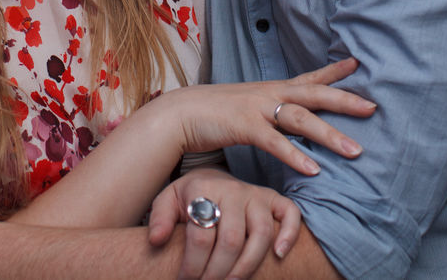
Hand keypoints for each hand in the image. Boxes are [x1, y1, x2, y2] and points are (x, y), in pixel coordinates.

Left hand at [149, 168, 298, 279]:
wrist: (211, 175)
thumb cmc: (190, 196)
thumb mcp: (168, 200)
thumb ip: (160, 218)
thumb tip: (156, 240)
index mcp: (204, 189)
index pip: (201, 237)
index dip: (192, 266)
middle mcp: (233, 190)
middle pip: (231, 240)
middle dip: (218, 272)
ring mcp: (256, 194)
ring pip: (261, 234)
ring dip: (248, 265)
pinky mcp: (274, 199)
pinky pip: (290, 214)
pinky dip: (289, 234)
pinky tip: (279, 256)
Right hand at [155, 58, 374, 176]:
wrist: (180, 112)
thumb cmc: (215, 113)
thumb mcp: (248, 106)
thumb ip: (270, 112)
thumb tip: (287, 121)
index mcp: (272, 90)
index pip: (310, 78)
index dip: (334, 71)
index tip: (358, 64)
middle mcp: (270, 94)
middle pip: (315, 94)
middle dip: (345, 100)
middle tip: (373, 108)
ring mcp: (258, 108)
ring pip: (301, 119)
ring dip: (330, 135)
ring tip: (355, 151)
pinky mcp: (244, 126)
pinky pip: (275, 142)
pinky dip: (295, 156)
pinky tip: (314, 170)